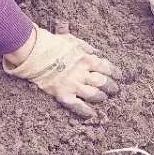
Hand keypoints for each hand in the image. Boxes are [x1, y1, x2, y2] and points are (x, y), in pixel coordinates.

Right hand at [2, 27, 120, 118]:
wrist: (34, 52)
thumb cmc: (52, 44)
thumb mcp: (72, 40)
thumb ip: (86, 47)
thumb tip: (97, 52)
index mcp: (86, 59)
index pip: (106, 67)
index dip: (115, 73)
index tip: (119, 76)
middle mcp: (83, 73)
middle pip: (103, 82)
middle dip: (111, 87)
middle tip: (115, 90)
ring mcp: (73, 84)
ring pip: (94, 95)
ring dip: (101, 97)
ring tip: (103, 98)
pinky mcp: (63, 94)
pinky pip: (78, 106)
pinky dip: (86, 111)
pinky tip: (92, 114)